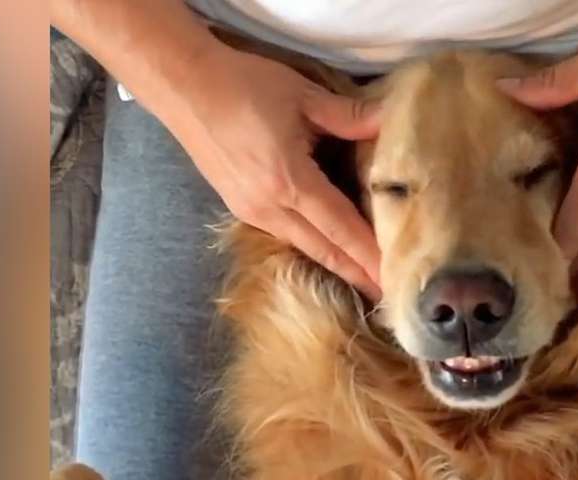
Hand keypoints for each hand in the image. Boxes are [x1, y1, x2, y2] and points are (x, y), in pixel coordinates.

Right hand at [162, 43, 382, 297]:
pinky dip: (313, 245)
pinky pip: (286, 234)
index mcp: (289, 181)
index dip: (370, 256)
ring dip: (336, 264)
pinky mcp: (240, 207)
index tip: (395, 280)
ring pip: (304, 246)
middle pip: (323, 250)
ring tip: (366, 277)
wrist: (182, 87)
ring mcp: (251, 211)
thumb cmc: (242, 85)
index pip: (341, 228)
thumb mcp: (303, 95)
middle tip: (391, 296)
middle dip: (358, 274)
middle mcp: (269, 207)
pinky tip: (329, 247)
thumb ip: (349, 115)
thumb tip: (391, 121)